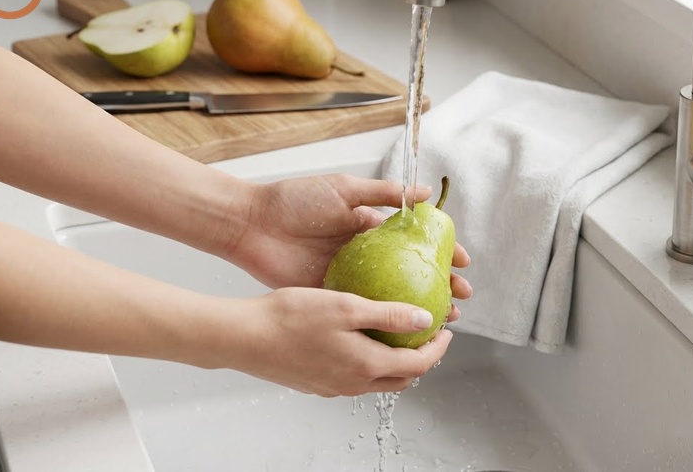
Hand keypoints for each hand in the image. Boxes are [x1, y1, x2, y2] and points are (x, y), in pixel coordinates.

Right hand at [217, 287, 453, 396]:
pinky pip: (354, 377)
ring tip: (396, 335)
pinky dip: (369, 362)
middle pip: (402, 378)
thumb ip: (388, 314)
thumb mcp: (346, 306)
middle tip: (427, 336)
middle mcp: (353, 383)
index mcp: (366, 365)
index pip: (418, 364)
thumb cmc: (290, 318)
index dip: (437, 348)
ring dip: (395, 362)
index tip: (446, 330)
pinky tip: (359, 340)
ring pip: (378, 380)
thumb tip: (424, 319)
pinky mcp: (317, 384)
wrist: (245, 338)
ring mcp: (334, 386)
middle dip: (421, 359)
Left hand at [224, 174, 470, 319]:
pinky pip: (364, 309)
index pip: (414, 241)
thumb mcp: (344, 189)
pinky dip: (386, 320)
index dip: (441, 251)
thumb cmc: (294, 200)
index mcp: (369, 227)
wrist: (252, 224)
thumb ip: (383, 193)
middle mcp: (364, 254)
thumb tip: (424, 192)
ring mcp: (350, 276)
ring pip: (392, 296)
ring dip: (419, 308)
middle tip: (461, 297)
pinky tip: (405, 330)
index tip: (462, 262)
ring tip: (443, 317)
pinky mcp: (331, 294)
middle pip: (410, 273)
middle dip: (439, 285)